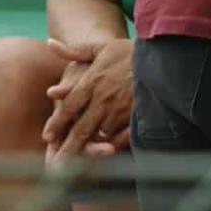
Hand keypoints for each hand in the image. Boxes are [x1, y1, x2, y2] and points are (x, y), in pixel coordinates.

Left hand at [43, 38, 133, 162]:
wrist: (162, 54)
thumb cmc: (129, 51)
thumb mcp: (99, 47)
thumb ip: (73, 50)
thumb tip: (49, 43)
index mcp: (92, 82)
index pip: (69, 107)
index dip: (57, 124)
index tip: (47, 137)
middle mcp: (104, 99)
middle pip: (81, 128)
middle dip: (68, 148)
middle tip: (56, 166)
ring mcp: (121, 109)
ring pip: (100, 135)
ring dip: (88, 150)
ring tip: (76, 167)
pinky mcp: (137, 116)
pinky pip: (122, 136)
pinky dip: (113, 146)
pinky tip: (106, 154)